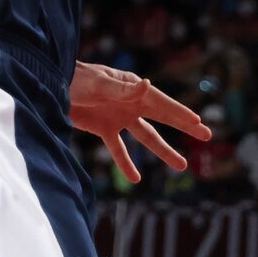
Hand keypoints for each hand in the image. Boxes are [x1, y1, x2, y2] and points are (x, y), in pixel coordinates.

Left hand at [69, 63, 210, 183]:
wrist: (51, 86)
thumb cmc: (75, 78)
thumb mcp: (99, 84)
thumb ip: (121, 90)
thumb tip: (147, 85)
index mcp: (133, 89)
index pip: (162, 103)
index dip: (181, 113)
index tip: (199, 123)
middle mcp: (130, 103)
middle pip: (162, 118)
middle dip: (184, 127)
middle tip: (207, 136)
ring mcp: (119, 117)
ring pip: (146, 136)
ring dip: (163, 151)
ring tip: (182, 165)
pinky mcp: (104, 129)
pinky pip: (119, 149)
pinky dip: (126, 163)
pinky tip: (136, 179)